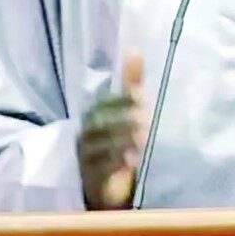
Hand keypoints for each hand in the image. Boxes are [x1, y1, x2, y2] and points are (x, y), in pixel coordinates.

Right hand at [77, 52, 148, 208]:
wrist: (110, 185)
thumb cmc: (119, 142)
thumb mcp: (127, 112)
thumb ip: (131, 84)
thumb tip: (135, 50)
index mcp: (96, 113)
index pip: (105, 102)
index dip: (123, 98)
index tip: (142, 96)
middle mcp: (87, 132)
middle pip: (101, 122)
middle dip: (124, 119)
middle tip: (147, 118)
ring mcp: (86, 154)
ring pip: (99, 144)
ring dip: (122, 139)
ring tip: (145, 138)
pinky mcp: (90, 176)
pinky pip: (99, 167)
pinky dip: (116, 162)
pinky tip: (133, 160)